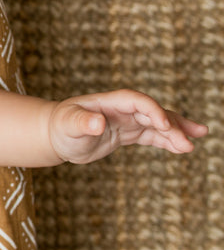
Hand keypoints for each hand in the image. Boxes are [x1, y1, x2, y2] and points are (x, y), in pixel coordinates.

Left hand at [49, 90, 206, 163]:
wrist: (57, 135)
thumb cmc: (61, 127)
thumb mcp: (69, 125)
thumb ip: (83, 122)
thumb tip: (97, 123)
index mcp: (109, 102)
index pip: (136, 101)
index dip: (152, 110)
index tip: (164, 125)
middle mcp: (121, 109)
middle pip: (151, 113)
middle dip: (170, 126)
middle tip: (187, 142)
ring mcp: (126, 121)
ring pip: (156, 124)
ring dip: (175, 133)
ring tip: (193, 144)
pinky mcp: (128, 134)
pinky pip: (152, 136)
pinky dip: (167, 141)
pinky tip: (183, 148)